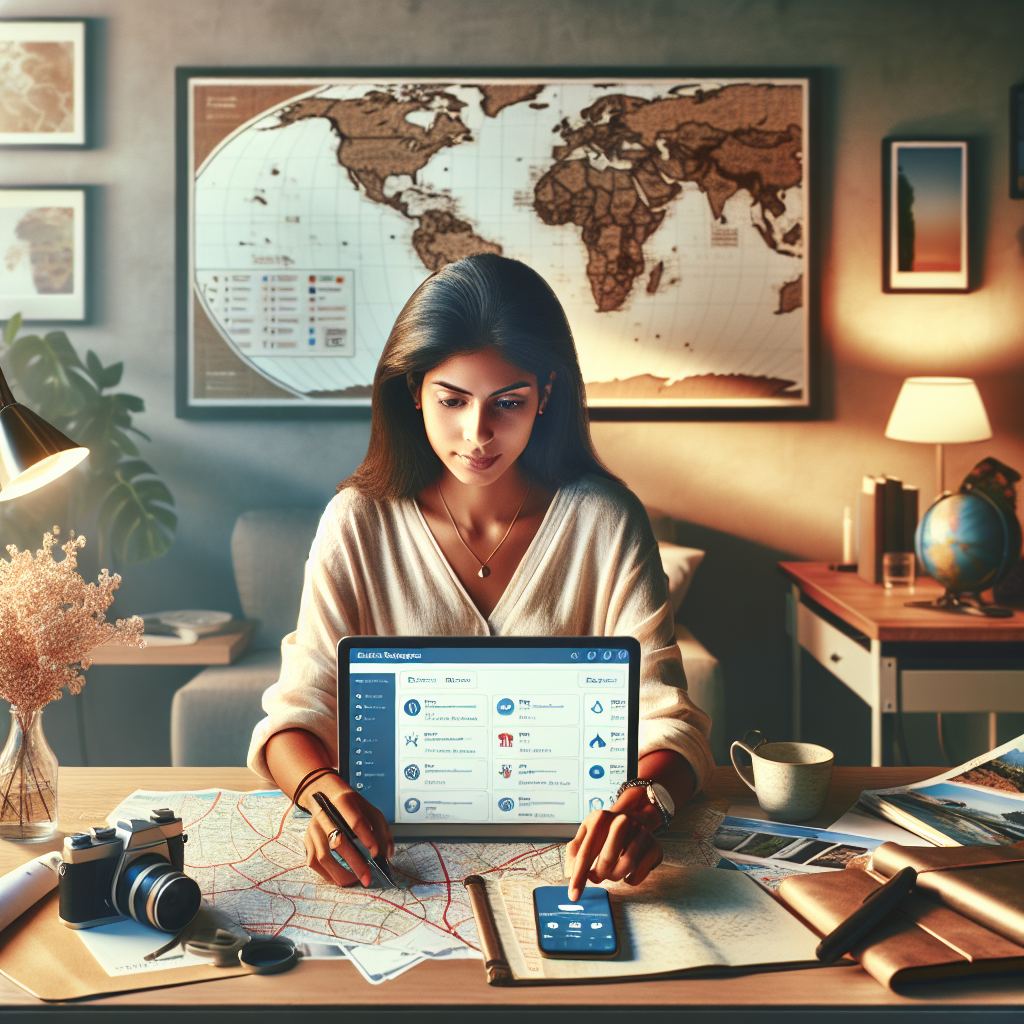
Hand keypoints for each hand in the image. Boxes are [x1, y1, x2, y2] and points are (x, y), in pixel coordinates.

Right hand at [300, 773, 393, 887]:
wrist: (325, 795)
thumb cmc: (352, 806)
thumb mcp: (370, 810)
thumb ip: (381, 830)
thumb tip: (387, 855)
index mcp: (343, 802)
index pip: (355, 821)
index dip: (366, 838)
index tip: (376, 853)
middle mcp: (324, 815)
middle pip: (338, 842)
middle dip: (355, 863)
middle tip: (367, 877)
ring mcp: (313, 828)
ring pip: (323, 856)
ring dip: (340, 873)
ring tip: (354, 881)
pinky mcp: (307, 839)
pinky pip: (313, 862)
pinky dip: (327, 874)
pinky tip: (340, 879)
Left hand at [564, 788, 662, 900]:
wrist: (633, 819)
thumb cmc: (605, 832)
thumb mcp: (586, 835)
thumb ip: (575, 852)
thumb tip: (570, 874)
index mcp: (600, 818)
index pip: (587, 851)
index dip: (579, 875)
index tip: (574, 894)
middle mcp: (622, 821)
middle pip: (607, 860)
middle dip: (599, 874)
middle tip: (596, 876)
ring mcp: (641, 833)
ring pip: (626, 866)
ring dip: (614, 876)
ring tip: (610, 871)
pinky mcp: (654, 847)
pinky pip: (639, 874)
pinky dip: (629, 879)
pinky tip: (626, 871)